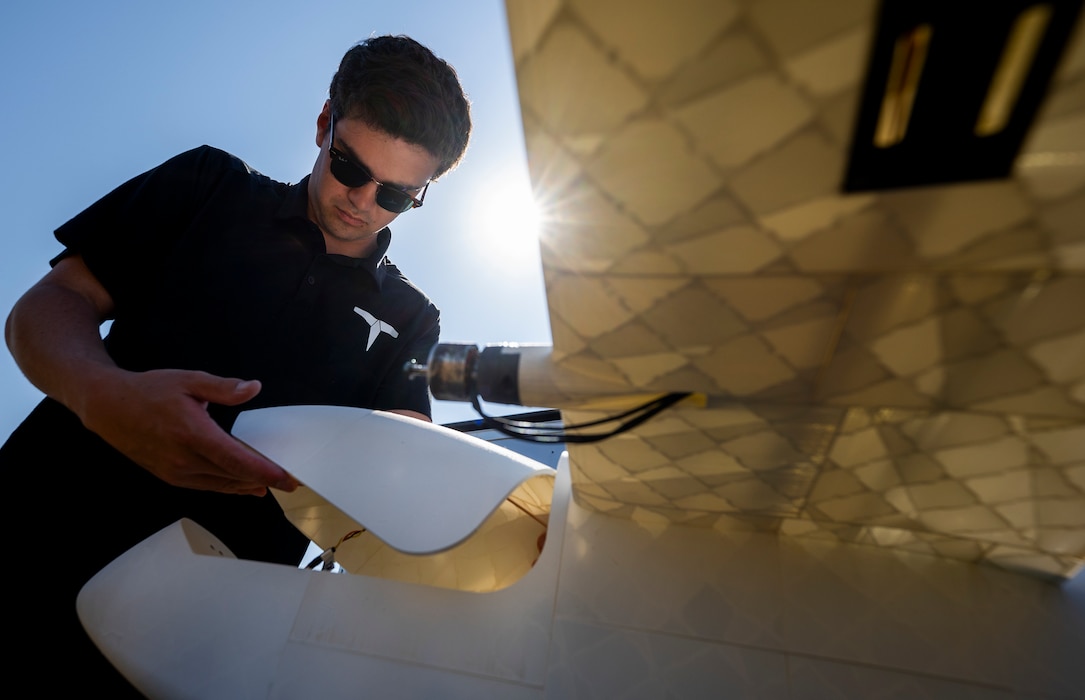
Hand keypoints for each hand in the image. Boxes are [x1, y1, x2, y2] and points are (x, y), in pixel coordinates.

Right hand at [80, 369, 299, 495]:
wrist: (108, 408)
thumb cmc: (150, 391)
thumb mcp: (189, 380)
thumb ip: (224, 388)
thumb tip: (254, 388)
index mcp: (193, 434)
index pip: (237, 460)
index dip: (266, 472)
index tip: (287, 478)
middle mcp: (184, 459)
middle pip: (232, 476)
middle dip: (264, 480)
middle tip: (291, 482)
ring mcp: (175, 471)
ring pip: (220, 485)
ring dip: (246, 486)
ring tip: (271, 485)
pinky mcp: (169, 476)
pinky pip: (205, 486)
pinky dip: (227, 486)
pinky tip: (243, 485)